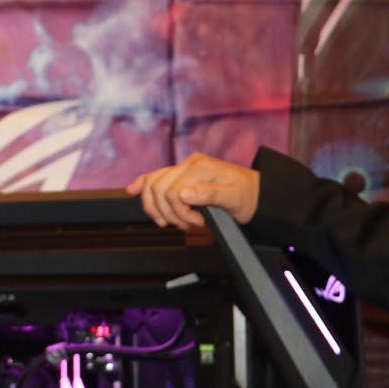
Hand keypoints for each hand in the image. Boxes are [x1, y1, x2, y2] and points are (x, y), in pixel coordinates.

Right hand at [126, 153, 259, 228]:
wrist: (256, 193)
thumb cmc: (248, 196)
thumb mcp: (234, 198)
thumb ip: (209, 194)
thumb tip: (183, 194)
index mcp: (200, 167)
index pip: (172, 191)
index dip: (180, 212)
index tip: (197, 223)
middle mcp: (189, 163)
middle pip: (158, 188)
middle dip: (168, 212)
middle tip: (187, 224)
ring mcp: (184, 167)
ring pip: (153, 184)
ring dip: (158, 207)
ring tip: (176, 220)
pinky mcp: (182, 173)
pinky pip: (156, 176)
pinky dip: (143, 183)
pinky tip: (132, 190)